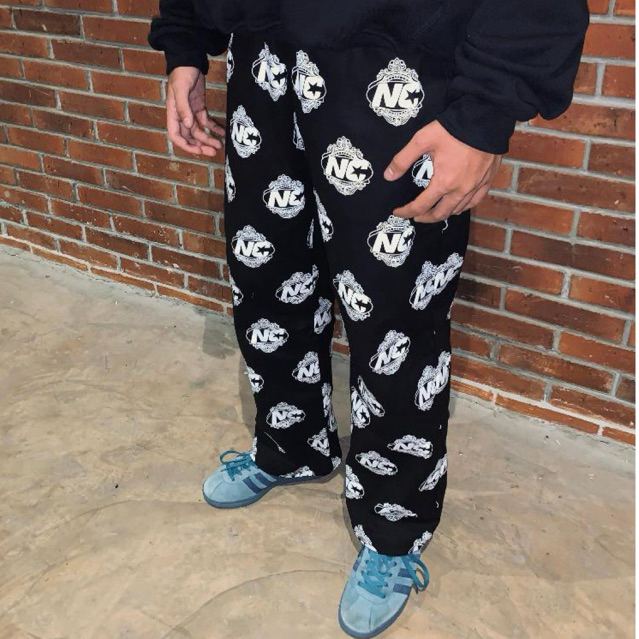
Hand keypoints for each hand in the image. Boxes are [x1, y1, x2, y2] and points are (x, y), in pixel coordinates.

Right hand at [166, 66, 224, 156]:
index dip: (186, 146)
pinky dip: (214, 128)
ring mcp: (191, 113)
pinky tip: (222, 133)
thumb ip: (183, 107)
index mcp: (173, 113)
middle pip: (189, 137)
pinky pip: (207, 122)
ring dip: (208, 139)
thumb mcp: (181, 89)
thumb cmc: (182, 73)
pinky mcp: (199, 108)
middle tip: (213, 151)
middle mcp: (181, 116)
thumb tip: (187, 125)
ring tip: (220, 145)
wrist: (190, 60)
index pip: (176, 135)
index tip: (198, 151)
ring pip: (199, 132)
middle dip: (200, 146)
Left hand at [384, 120, 501, 222]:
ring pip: (458, 210)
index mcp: (443, 183)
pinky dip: (463, 206)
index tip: (398, 211)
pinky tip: (458, 204)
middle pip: (440, 214)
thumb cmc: (454, 128)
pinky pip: (474, 202)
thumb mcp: (422, 140)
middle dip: (425, 217)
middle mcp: (460, 190)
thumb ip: (403, 159)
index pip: (420, 206)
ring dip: (443, 213)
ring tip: (434, 210)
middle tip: (416, 216)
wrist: (487, 117)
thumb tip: (388, 176)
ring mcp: (476, 187)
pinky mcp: (488, 180)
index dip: (406, 211)